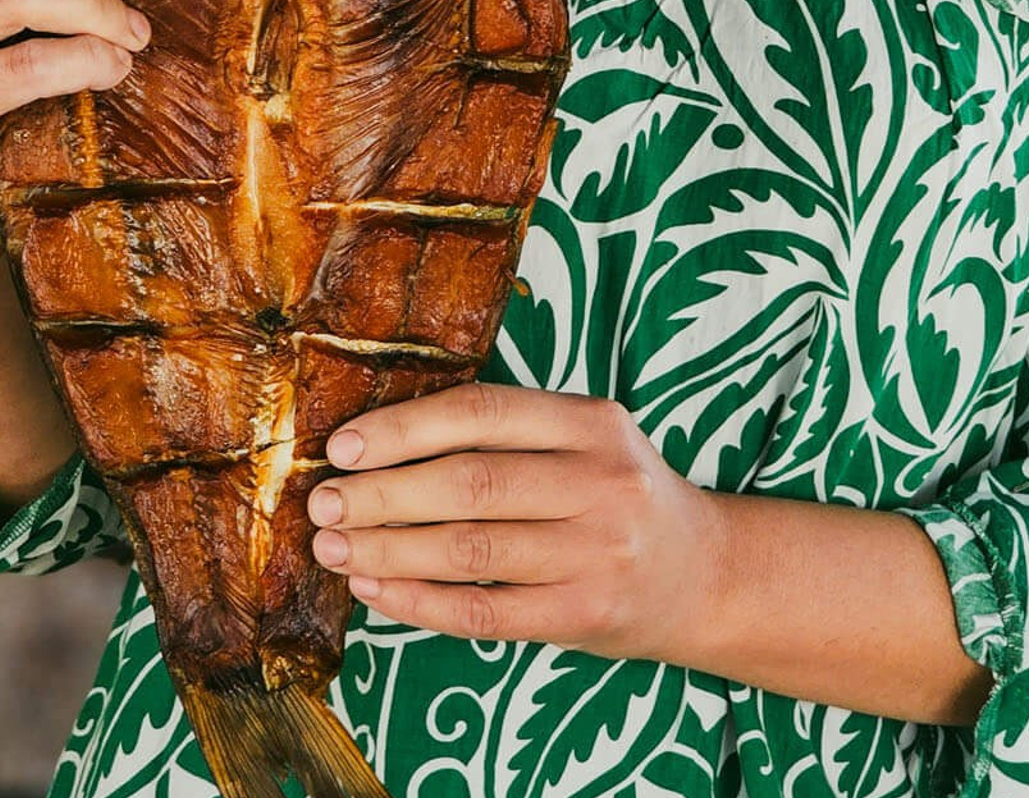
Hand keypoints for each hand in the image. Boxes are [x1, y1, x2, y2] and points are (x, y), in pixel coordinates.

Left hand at [305, 382, 720, 659]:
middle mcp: (601, 482)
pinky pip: (484, 611)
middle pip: (470, 483)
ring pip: (470, 549)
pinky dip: (420, 602)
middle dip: (383, 493)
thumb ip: (510, 433)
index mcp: (594, 422)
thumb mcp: (589, 440)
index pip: (483, 414)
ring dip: (389, 548)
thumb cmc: (622, 496)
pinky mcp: (585, 615)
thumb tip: (386, 439)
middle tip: (323, 502)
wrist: (705, 575)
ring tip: (334, 547)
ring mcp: (597, 552)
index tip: (344, 445)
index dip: (406, 428)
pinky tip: (377, 590)